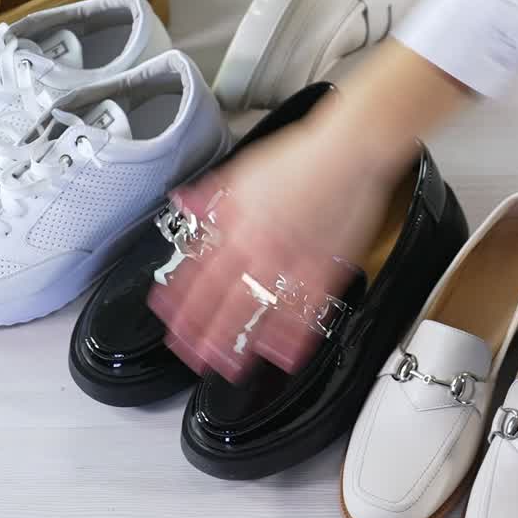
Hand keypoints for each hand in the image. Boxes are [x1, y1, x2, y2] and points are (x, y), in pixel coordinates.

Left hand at [149, 112, 403, 380]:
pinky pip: (305, 310)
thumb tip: (186, 204)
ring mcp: (292, 260)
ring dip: (241, 341)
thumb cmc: (304, 157)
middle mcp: (258, 245)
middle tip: (192, 355)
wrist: (349, 151)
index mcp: (236, 222)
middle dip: (203, 333)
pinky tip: (284, 354)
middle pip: (222, 298)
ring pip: (259, 310)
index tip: (169, 318)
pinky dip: (293, 335)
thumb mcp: (245, 170)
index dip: (180, 299)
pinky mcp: (326, 269)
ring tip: (230, 366)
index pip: (197, 270)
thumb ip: (214, 195)